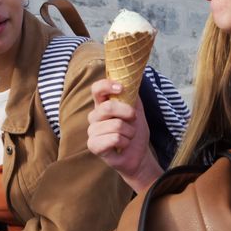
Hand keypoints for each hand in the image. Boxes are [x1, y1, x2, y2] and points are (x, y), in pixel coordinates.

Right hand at [87, 79, 162, 193]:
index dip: (107, 85)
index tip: (121, 88)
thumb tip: (134, 76)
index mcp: (102, 105)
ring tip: (128, 136)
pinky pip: (113, 139)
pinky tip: (123, 146)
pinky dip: (125, 142)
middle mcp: (94, 117)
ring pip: (115, 125)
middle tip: (133, 120)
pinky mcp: (93, 146)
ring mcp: (92, 131)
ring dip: (129, 132)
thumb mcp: (137, 110)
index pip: (97, 89)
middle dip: (128, 113)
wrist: (139, 155)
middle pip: (108, 107)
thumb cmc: (135, 132)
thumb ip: (132, 94)